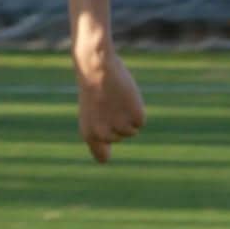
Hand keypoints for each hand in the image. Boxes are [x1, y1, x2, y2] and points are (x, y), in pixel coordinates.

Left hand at [74, 48, 145, 162]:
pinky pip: (140, 121)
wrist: (96, 67)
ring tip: (115, 99)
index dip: (105, 144)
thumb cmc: (93, 90)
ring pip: (132, 130)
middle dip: (118, 121)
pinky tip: (125, 97)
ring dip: (127, 115)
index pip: (102, 156)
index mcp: (89, 135)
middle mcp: (103, 135)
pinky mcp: (136, 117)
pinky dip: (136, 108)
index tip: (102, 126)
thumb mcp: (90, 116)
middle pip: (121, 137)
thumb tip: (103, 160)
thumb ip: (97, 138)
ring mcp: (121, 126)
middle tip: (107, 103)